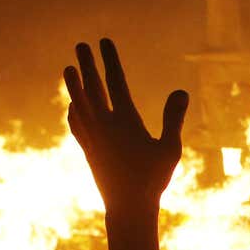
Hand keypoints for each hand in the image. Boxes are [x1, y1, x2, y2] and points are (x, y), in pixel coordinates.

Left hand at [64, 38, 188, 208]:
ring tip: (68, 68)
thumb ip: (173, 118)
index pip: (116, 82)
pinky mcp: (88, 150)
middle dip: (87, 65)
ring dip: (74, 85)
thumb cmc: (154, 179)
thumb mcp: (170, 149)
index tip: (104, 42)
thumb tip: (181, 91)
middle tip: (81, 45)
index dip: (110, 61)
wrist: (128, 208)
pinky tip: (73, 105)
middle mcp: (104, 126)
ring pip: (80, 104)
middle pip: (93, 88)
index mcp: (125, 122)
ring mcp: (93, 138)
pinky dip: (74, 110)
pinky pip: (77, 124)